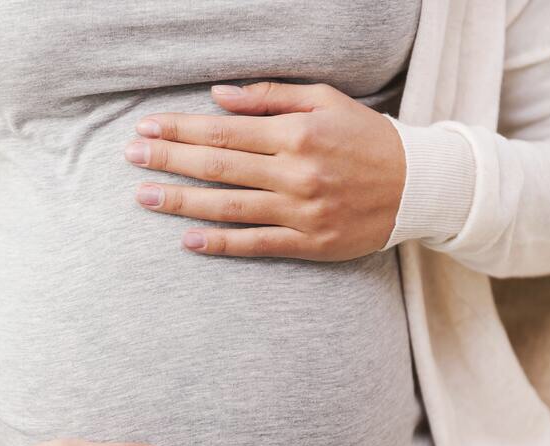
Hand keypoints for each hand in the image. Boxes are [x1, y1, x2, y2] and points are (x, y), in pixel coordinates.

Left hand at [123, 81, 406, 260]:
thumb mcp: (325, 101)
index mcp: (296, 133)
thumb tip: (217, 96)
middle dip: (168, 159)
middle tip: (130, 156)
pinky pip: (256, 245)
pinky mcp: (310, 243)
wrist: (419, 186)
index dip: (180, 129)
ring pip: (228, 207)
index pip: (223, 129)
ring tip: (145, 197)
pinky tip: (188, 241)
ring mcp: (301, 211)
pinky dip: (220, 244)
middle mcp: (295, 172)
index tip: (147, 127)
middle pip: (217, 166)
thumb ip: (269, 96)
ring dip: (182, 202)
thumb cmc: (367, 138)